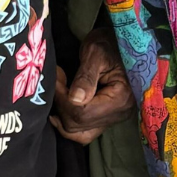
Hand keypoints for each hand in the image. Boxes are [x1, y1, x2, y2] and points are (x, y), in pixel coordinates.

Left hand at [51, 28, 134, 143]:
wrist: (116, 42)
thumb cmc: (107, 43)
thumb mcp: (95, 53)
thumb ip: (85, 76)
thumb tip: (75, 99)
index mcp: (121, 98)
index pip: (83, 112)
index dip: (63, 99)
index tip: (56, 78)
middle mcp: (119, 113)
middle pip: (79, 124)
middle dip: (61, 104)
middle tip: (56, 81)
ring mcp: (113, 118)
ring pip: (79, 134)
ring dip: (63, 116)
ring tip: (58, 94)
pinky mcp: (105, 118)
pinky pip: (84, 133)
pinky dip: (69, 125)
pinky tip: (60, 110)